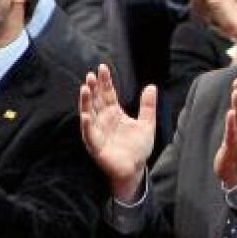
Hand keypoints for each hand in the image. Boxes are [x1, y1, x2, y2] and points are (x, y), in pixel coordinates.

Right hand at [79, 64, 156, 200]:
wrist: (134, 170)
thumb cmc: (138, 148)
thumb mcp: (147, 124)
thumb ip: (148, 106)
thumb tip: (152, 86)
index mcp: (114, 113)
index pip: (107, 94)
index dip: (105, 82)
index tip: (103, 68)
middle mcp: (103, 120)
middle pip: (96, 100)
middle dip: (93, 88)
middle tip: (91, 75)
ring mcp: (97, 132)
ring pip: (89, 113)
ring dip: (86, 102)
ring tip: (84, 88)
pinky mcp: (95, 145)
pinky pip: (89, 134)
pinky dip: (86, 125)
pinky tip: (85, 115)